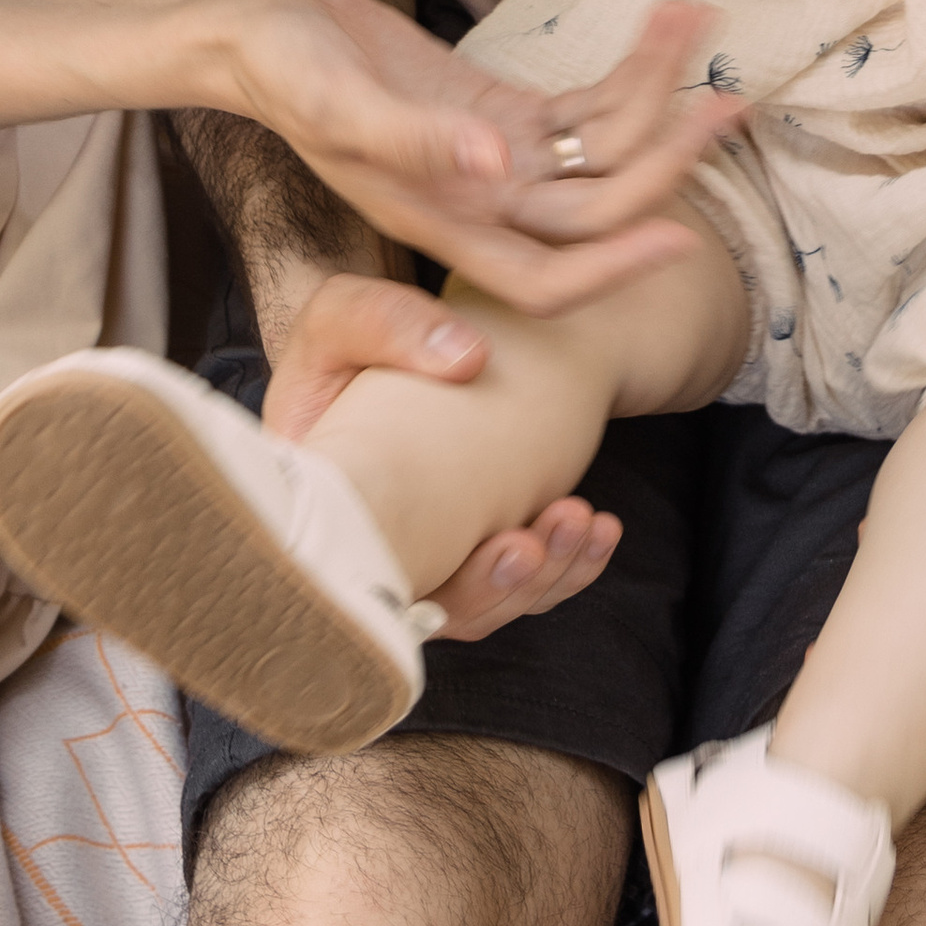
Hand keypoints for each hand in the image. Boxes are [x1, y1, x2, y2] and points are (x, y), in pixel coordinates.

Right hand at [215, 0, 740, 314]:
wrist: (259, 37)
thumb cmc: (286, 76)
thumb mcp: (342, 107)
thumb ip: (419, 141)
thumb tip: (499, 166)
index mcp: (446, 222)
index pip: (549, 276)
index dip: (614, 270)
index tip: (682, 236)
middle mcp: (483, 202)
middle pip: (599, 206)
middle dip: (667, 158)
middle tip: (724, 101)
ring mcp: (496, 157)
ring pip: (600, 148)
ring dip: (656, 98)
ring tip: (697, 31)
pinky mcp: (499, 109)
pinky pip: (580, 104)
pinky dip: (624, 72)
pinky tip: (659, 30)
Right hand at [261, 273, 621, 637]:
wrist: (405, 351)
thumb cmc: (355, 337)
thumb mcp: (345, 316)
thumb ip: (385, 323)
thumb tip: (465, 359)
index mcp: (323, 516)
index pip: (365, 588)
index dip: (439, 585)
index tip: (509, 543)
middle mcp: (371, 556)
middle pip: (436, 609)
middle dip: (502, 586)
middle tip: (542, 539)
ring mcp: (426, 560)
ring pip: (483, 603)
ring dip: (544, 576)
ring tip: (583, 521)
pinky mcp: (471, 551)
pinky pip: (516, 583)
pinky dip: (565, 566)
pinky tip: (602, 530)